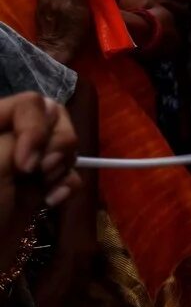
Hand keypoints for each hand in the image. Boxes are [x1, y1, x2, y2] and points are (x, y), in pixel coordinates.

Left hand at [0, 93, 80, 218]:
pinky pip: (68, 172)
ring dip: (62, 165)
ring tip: (46, 188)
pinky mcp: (38, 187)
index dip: (36, 128)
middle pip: (53, 118)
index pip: (29, 104)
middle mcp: (6, 141)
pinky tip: (53, 202)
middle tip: (42, 172)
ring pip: (64, 144)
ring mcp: (23, 164)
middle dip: (56, 144)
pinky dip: (67, 185)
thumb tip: (51, 125)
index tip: (25, 164)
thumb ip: (24, 134)